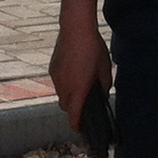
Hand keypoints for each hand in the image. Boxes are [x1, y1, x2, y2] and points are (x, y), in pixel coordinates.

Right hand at [50, 15, 112, 130]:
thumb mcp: (105, 68)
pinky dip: (64, 83)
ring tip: (80, 85)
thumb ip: (104, 85)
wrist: (75, 29)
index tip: (79, 128)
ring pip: (60, 94)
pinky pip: (58, 82)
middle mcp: (64, 87)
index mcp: (78, 90)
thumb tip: (102, 92)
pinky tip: (74, 72)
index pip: (74, 115)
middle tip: (83, 103)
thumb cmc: (93, 49)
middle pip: (66, 107)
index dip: (76, 124)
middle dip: (73, 109)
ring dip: (68, 95)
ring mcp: (56, 78)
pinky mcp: (52, 68)